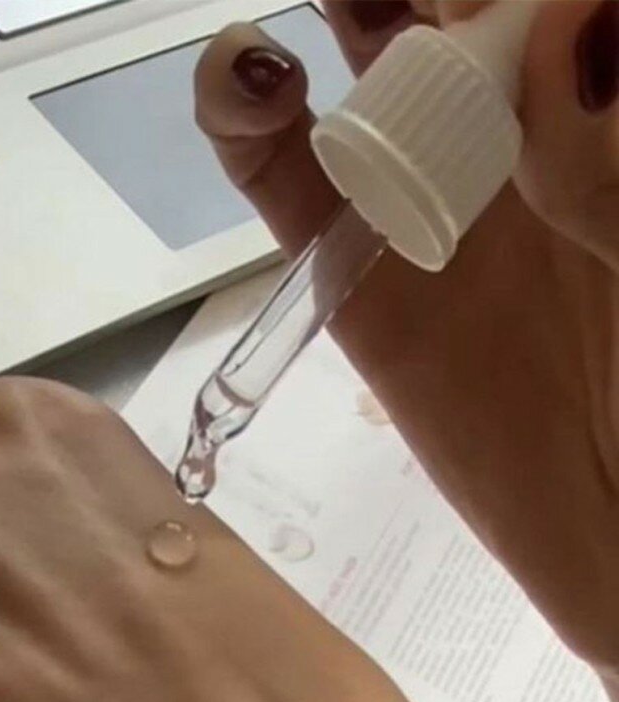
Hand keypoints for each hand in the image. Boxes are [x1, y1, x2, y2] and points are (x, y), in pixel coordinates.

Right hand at [195, 1, 618, 687]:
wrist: (607, 526)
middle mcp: (504, 135)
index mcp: (591, 119)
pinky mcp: (346, 267)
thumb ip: (614, 166)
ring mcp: (417, 197)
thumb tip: (575, 28)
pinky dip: (242, 118)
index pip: (534, 11)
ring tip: (319, 12)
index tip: (487, 7)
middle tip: (398, 0)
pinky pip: (278, 176)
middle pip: (436, 12)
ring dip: (327, 7)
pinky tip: (252, 82)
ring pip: (353, 60)